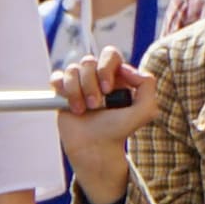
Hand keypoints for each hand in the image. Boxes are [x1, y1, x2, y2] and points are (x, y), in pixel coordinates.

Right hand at [50, 42, 150, 198]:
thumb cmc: (119, 131)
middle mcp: (97, 77)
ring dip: (76, 91)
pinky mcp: (63, 92)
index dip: (106, 68)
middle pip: (89, 61)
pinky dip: (62, 89)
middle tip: (95, 105)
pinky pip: (57, 77)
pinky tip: (70, 105)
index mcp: (116, 76)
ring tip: (83, 110)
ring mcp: (79, 84)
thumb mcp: (146, 110)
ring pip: (72, 69)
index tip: (108, 90)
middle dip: (90, 83)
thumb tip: (126, 69)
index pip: (110, 55)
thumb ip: (147, 85)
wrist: (95, 149)